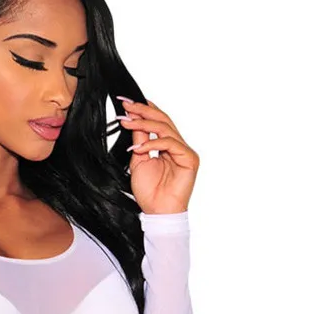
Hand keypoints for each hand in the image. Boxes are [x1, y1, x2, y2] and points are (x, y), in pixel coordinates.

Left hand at [115, 95, 198, 214]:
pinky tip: (138, 147)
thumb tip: (132, 119)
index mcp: (166, 145)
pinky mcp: (189, 159)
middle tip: (127, 105)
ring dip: (144, 123)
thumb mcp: (138, 160)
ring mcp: (185, 151)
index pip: (156, 121)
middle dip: (143, 110)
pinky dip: (153, 143)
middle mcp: (177, 145)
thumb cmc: (149, 191)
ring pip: (165, 128)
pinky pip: (170, 144)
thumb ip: (139, 140)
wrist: (157, 212)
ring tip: (127, 122)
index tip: (125, 101)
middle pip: (162, 120)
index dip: (142, 109)